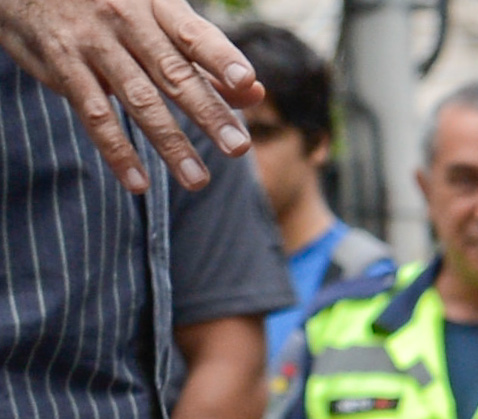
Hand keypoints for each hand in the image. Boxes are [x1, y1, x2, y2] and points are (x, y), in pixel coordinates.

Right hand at [0, 0, 247, 186]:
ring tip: (197, 180)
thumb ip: (205, 57)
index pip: (194, 33)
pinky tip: (138, 183)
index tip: (245, 81)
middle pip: (173, 71)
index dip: (220, 57)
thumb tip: (254, 93)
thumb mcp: (157, 16)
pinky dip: (117, 151)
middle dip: (208, 111)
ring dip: (169, 142)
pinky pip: (94, 113)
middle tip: (238, 148)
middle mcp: (126, 19)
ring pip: (137, 97)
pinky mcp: (63, 65)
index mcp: (157, 5)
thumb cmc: (111, 4)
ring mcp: (93, 42)